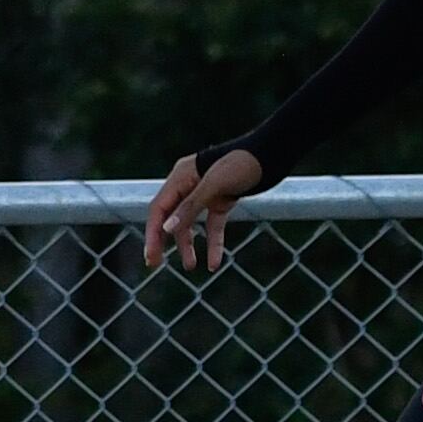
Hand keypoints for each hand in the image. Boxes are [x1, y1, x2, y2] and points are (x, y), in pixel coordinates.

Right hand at [143, 146, 267, 275]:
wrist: (271, 154)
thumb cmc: (241, 163)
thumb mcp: (214, 185)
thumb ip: (190, 206)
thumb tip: (166, 229)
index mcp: (180, 177)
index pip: (159, 209)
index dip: (153, 233)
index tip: (151, 256)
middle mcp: (188, 186)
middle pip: (169, 218)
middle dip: (162, 241)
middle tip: (154, 263)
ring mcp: (206, 194)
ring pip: (190, 224)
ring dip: (188, 245)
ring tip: (190, 266)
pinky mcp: (222, 201)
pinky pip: (213, 226)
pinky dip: (213, 243)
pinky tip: (214, 262)